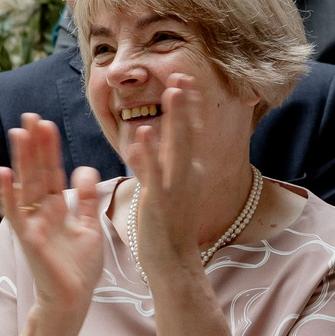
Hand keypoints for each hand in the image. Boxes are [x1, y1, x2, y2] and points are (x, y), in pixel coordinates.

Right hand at [0, 114, 105, 324]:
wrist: (74, 300)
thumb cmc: (79, 268)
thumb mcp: (89, 226)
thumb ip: (88, 199)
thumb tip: (84, 169)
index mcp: (58, 208)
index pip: (52, 171)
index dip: (49, 149)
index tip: (46, 124)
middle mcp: (42, 212)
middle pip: (37, 172)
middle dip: (34, 145)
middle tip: (29, 116)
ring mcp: (33, 224)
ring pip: (25, 185)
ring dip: (21, 160)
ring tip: (18, 133)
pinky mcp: (28, 239)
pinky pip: (16, 212)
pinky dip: (8, 193)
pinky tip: (3, 172)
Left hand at [116, 74, 235, 281]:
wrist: (173, 261)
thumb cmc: (170, 226)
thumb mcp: (175, 188)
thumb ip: (171, 163)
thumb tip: (163, 140)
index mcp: (191, 170)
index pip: (192, 131)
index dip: (189, 105)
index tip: (186, 80)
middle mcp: (188, 175)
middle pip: (188, 131)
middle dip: (186, 102)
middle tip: (183, 74)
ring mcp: (175, 187)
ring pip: (176, 146)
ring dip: (174, 117)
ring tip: (172, 91)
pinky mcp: (159, 202)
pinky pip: (153, 173)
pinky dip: (149, 153)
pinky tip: (143, 133)